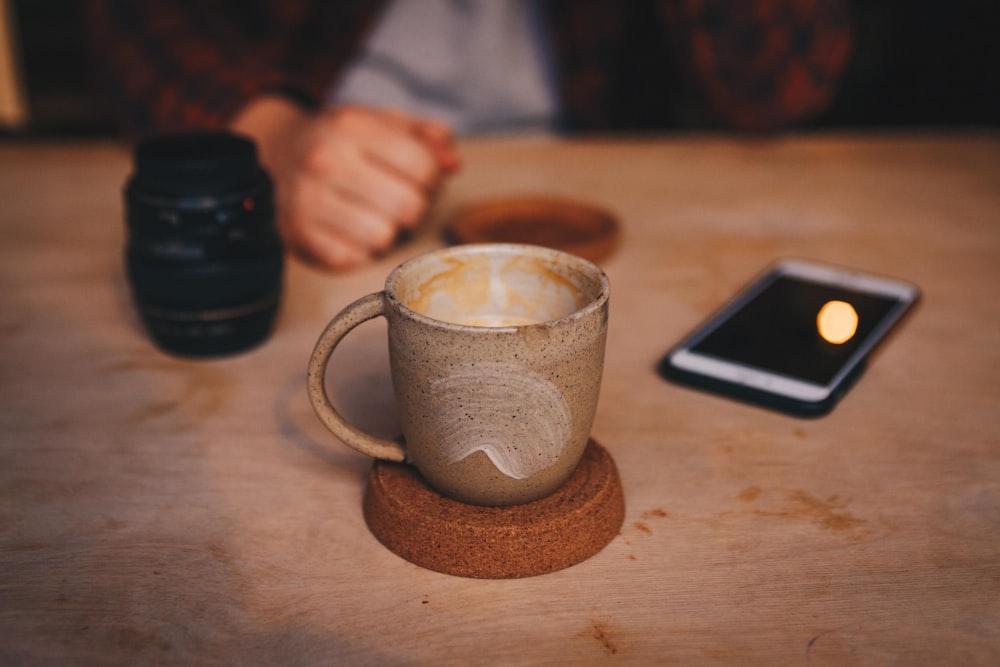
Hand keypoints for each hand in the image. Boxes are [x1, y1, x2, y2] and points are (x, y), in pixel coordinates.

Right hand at [232, 97, 459, 269]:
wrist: (275, 153)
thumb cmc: (341, 142)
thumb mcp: (382, 124)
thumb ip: (427, 139)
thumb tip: (453, 164)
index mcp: (352, 125)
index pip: (424, 167)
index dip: (432, 179)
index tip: (419, 180)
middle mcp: (325, 160)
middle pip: (408, 207)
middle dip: (413, 209)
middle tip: (396, 200)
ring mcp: (307, 199)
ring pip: (383, 237)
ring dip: (386, 232)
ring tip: (370, 214)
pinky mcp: (298, 234)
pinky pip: (354, 259)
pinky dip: (358, 250)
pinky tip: (347, 229)